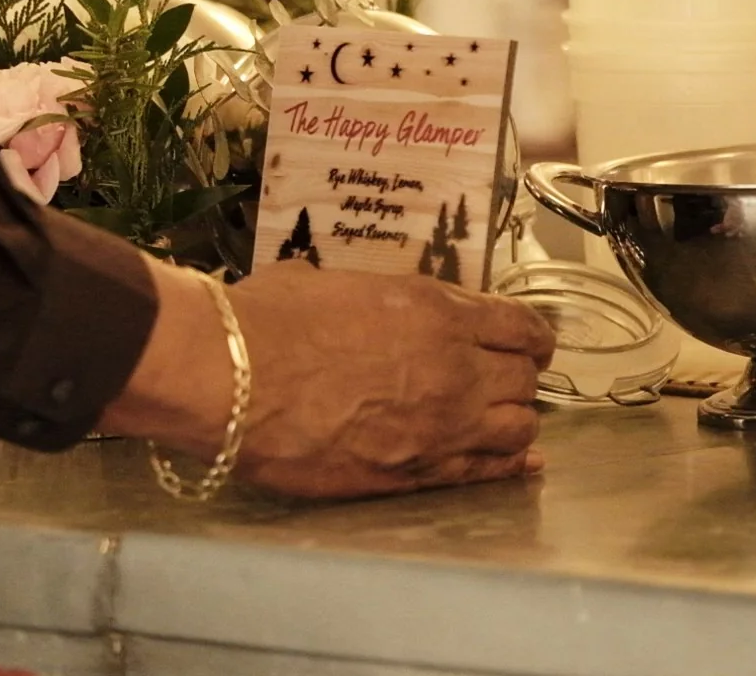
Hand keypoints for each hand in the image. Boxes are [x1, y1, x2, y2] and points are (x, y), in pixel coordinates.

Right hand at [102, 260, 554, 499]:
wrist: (227, 379)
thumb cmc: (264, 319)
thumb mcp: (328, 281)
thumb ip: (370, 296)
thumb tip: (358, 300)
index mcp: (434, 311)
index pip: (520, 326)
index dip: (527, 334)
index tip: (524, 340)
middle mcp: (454, 368)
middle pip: (524, 378)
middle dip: (517, 376)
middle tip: (501, 378)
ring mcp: (440, 427)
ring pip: (518, 428)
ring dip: (513, 420)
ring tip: (497, 418)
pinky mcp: (413, 473)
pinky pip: (485, 473)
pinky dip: (508, 467)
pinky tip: (520, 465)